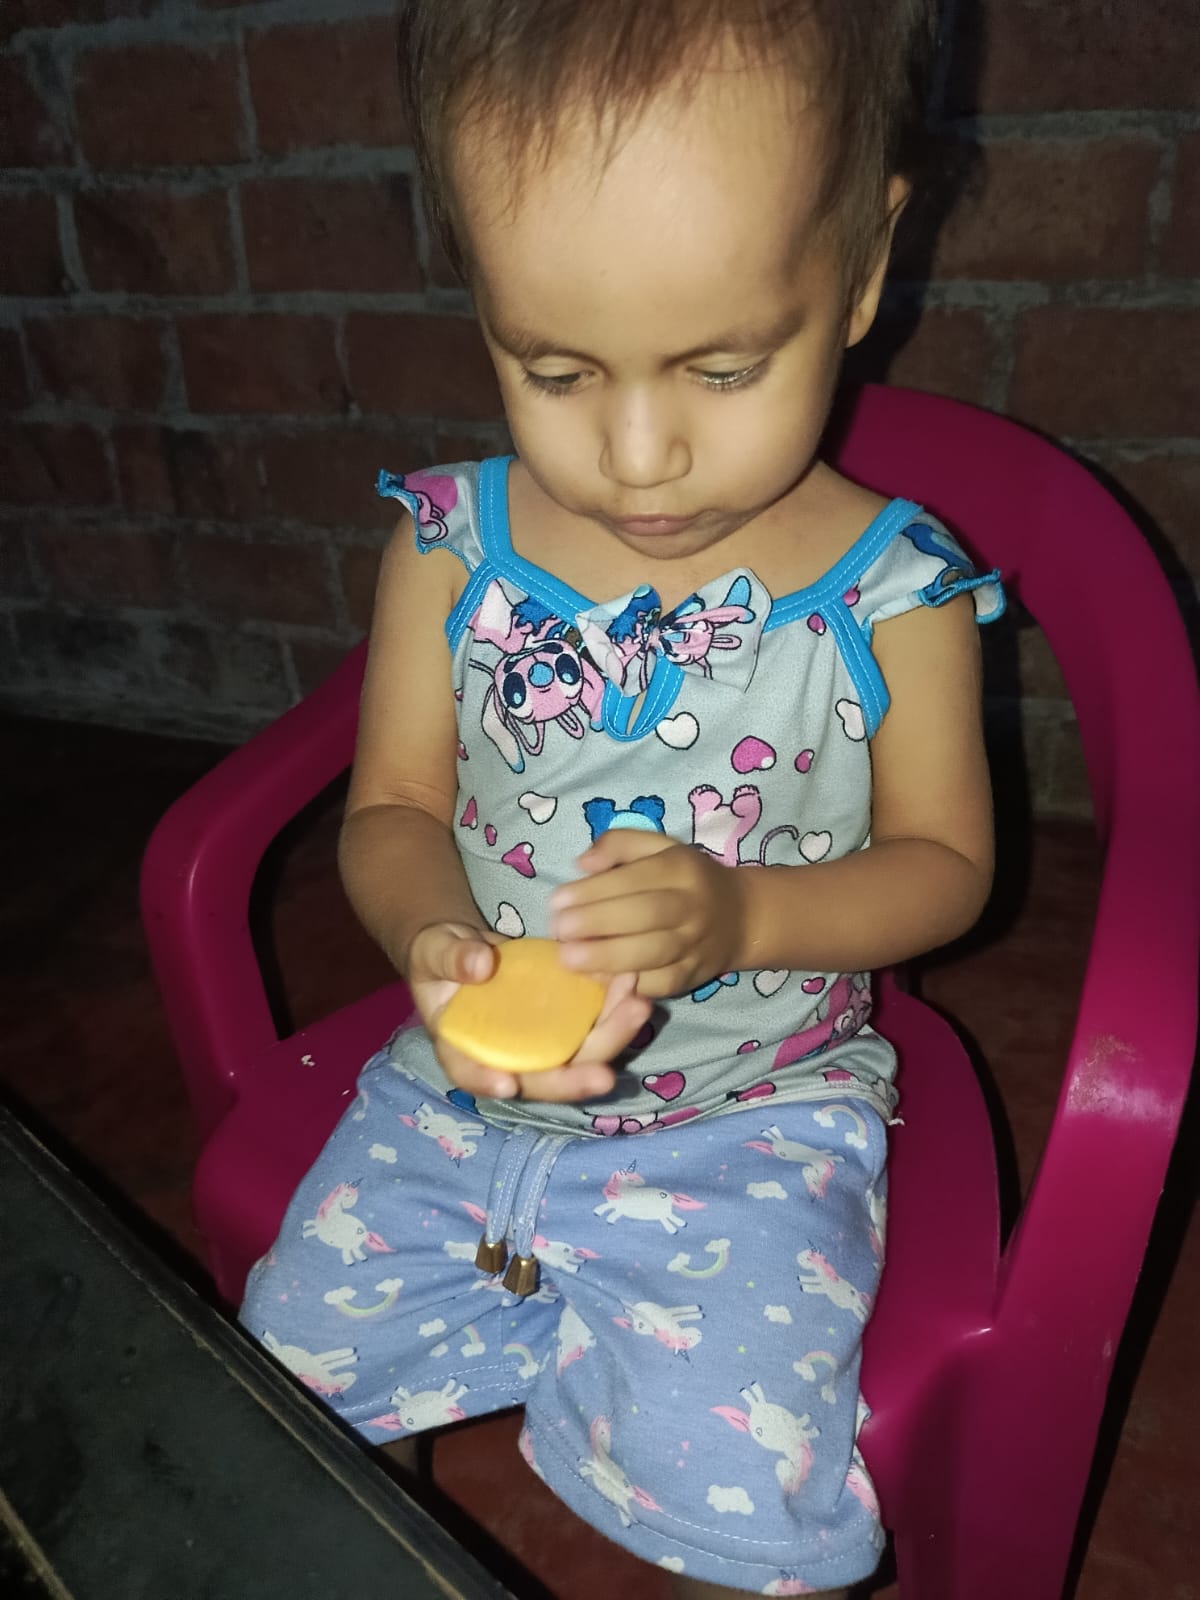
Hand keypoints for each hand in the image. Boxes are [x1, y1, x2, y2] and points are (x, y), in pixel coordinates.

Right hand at [406, 921, 650, 1102]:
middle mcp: (508, 1055)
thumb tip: (478, 966)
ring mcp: (541, 1040)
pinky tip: (633, 981)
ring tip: (638, 1007)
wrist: (469, 948)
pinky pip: (593, 1020)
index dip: (488, 1082)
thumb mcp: (434, 951)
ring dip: (611, 1037)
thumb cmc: (439, 957)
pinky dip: (615, 1006)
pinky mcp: (565, 1019)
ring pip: (579, 1053)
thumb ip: (451, 959)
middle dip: (575, 1078)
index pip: (472, 1073)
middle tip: (607, 1076)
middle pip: (542, 1078)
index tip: (509, 1083)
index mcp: (463, 1048)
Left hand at [549, 831, 746, 998]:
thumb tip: (583, 864)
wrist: (740, 917)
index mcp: (680, 868)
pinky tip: (595, 978)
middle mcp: (691, 906)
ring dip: (606, 958)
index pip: (634, 879)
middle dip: (596, 924)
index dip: (594, 891)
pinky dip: (626, 984)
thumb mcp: (658, 847)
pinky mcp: (692, 977)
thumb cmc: (685, 878)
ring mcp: (695, 945)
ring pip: (652, 953)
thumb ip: (619, 844)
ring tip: (568, 958)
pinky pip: (658, 983)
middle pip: (644, 915)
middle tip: (559, 931)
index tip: (557, 901)